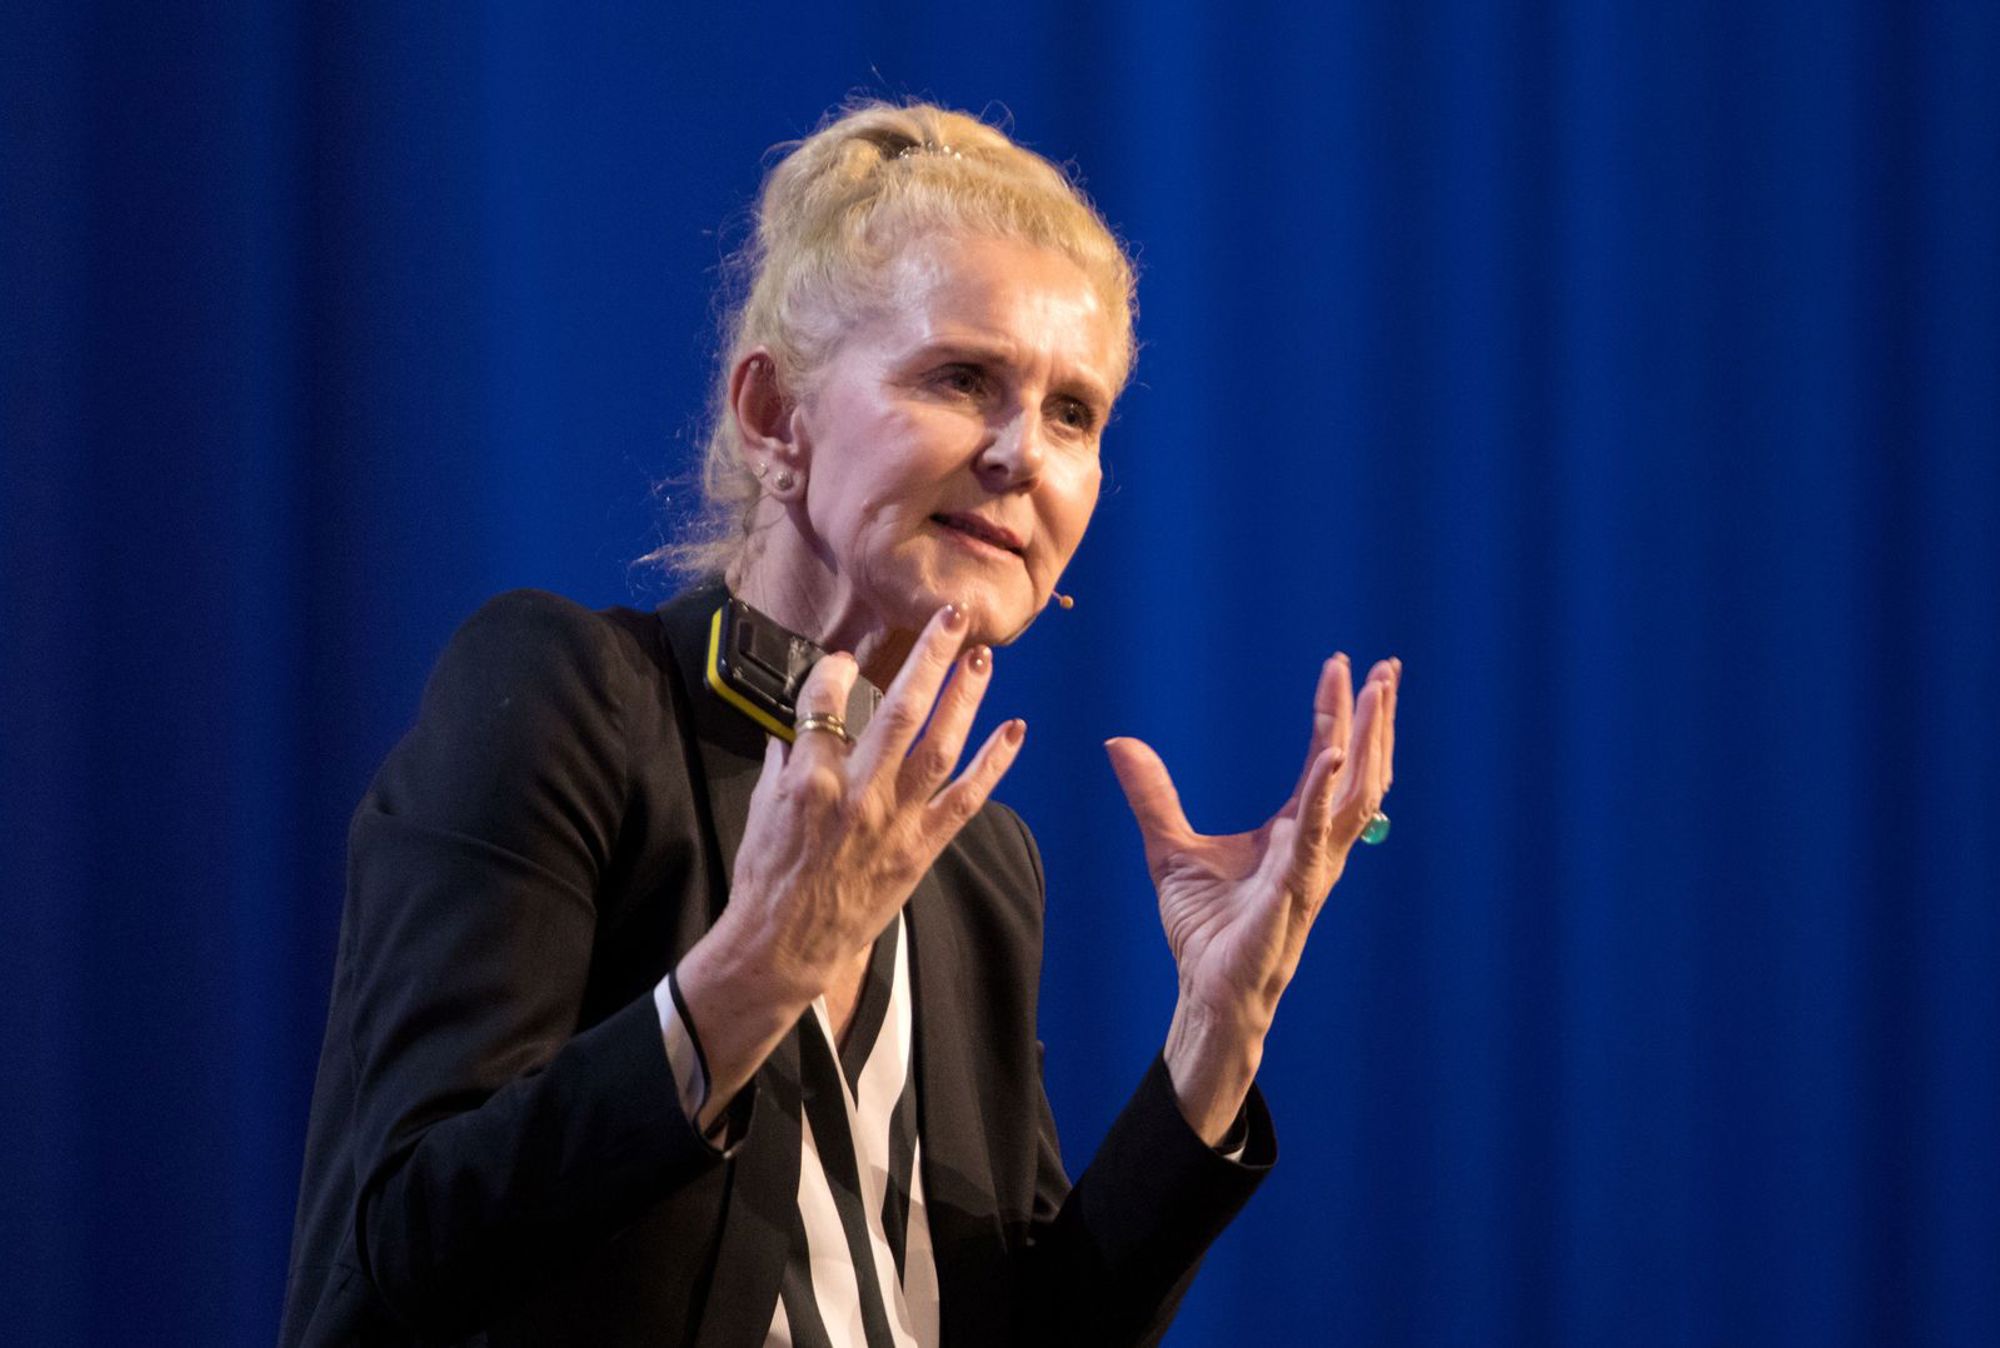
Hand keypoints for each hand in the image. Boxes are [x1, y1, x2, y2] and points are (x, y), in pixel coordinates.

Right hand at [676, 603, 1025, 1123]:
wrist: (784, 945)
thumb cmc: (768, 875)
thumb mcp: (761, 806)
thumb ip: (787, 758)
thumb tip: (803, 721)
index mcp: (809, 778)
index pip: (827, 701)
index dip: (839, 670)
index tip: (848, 656)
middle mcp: (857, 793)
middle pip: (900, 709)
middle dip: (928, 657)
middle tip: (951, 616)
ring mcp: (893, 821)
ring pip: (940, 746)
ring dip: (965, 698)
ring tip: (982, 659)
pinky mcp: (919, 849)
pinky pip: (966, 800)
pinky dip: (994, 764)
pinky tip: (1015, 731)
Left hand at [1107, 653, 1399, 1139]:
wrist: (1207, 991)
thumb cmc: (1204, 929)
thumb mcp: (1169, 847)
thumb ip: (1152, 794)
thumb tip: (1119, 743)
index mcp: (1295, 831)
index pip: (1326, 759)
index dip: (1336, 713)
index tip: (1341, 665)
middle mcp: (1316, 844)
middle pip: (1359, 770)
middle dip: (1376, 718)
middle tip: (1386, 666)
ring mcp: (1313, 866)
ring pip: (1356, 795)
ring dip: (1369, 743)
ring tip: (1376, 694)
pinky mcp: (1294, 890)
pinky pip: (1315, 835)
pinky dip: (1321, 794)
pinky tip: (1331, 756)